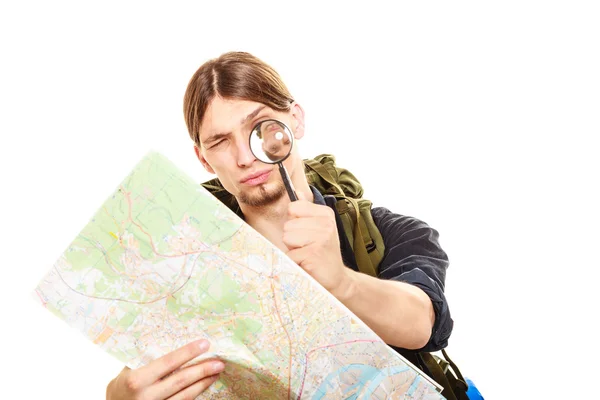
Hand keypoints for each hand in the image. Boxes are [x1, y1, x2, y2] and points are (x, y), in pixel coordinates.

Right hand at [106, 339, 224, 399]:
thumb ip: (143, 361)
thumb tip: (168, 341)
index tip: (204, 344)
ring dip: (203, 383)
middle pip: (181, 380)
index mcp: (137, 379)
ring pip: (185, 395)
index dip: (188, 353)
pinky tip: (203, 386)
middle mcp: (147, 395)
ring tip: (216, 372)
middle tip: (219, 361)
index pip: (168, 362)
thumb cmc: (119, 391)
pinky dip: (194, 394)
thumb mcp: (125, 374)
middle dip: (202, 370)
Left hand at [283, 192, 349, 294]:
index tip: (307, 233)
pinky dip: (295, 262)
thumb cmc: (322, 252)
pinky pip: (289, 254)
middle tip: (308, 247)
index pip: (293, 208)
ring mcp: (320, 238)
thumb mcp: (317, 227)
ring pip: (287, 238)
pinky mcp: (312, 253)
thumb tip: (297, 191)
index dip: (294, 222)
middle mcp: (325, 223)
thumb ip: (306, 209)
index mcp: (325, 213)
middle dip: (292, 239)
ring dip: (293, 250)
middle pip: (288, 225)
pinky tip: (308, 264)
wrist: (336, 278)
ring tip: (307, 254)